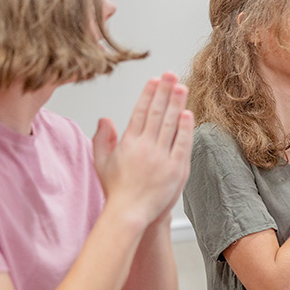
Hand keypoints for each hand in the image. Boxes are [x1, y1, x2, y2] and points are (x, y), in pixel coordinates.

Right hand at [92, 73, 193, 226]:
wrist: (130, 214)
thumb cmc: (117, 191)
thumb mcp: (101, 163)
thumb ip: (102, 139)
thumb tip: (105, 118)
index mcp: (128, 143)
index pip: (140, 112)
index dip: (148, 94)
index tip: (154, 80)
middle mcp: (145, 147)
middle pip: (156, 113)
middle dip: (164, 91)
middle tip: (170, 74)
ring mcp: (161, 157)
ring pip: (170, 124)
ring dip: (176, 103)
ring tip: (181, 86)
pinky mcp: (176, 169)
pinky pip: (182, 144)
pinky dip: (185, 128)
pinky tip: (188, 113)